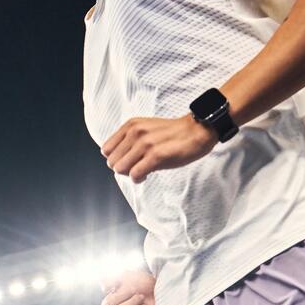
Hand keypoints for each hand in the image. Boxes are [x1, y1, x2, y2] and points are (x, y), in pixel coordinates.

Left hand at [100, 114, 216, 183]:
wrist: (197, 131)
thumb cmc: (172, 134)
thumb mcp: (145, 129)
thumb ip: (130, 140)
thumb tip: (117, 159)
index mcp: (131, 125)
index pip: (106, 150)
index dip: (117, 159)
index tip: (129, 160)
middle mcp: (135, 132)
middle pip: (112, 162)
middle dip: (123, 168)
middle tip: (137, 167)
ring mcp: (145, 144)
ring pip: (121, 169)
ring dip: (130, 174)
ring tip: (143, 170)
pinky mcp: (156, 155)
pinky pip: (135, 174)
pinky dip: (138, 179)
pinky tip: (146, 175)